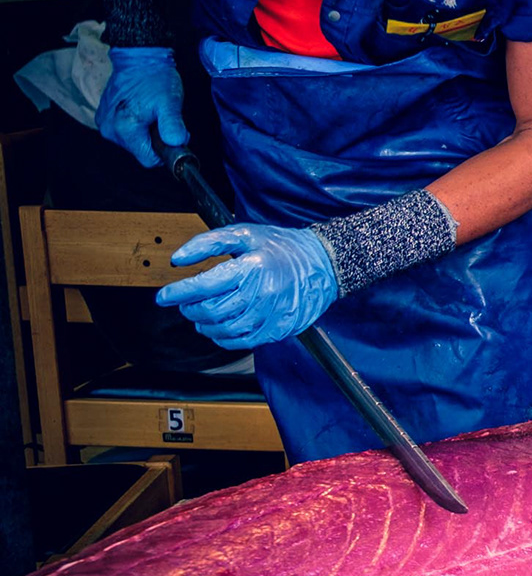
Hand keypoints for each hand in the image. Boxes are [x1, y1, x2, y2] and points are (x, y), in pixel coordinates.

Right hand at [97, 47, 187, 167]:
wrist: (139, 58)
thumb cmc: (155, 79)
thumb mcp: (170, 102)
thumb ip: (173, 125)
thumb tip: (176, 143)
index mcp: (125, 129)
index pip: (149, 160)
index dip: (165, 150)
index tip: (171, 132)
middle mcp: (110, 130)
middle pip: (141, 151)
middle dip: (155, 139)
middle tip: (162, 117)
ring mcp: (105, 124)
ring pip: (134, 142)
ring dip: (146, 132)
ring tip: (151, 111)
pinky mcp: (103, 118)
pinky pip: (124, 131)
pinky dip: (135, 125)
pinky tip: (140, 109)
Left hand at [155, 224, 339, 348]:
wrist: (324, 264)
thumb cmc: (282, 247)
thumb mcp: (245, 233)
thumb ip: (207, 242)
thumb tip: (177, 259)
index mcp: (250, 268)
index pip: (202, 286)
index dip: (177, 294)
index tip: (163, 297)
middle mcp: (260, 294)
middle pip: (209, 311)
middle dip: (188, 308)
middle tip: (185, 303)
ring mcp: (270, 314)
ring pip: (222, 329)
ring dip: (204, 324)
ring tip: (201, 315)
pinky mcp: (278, 329)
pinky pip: (241, 341)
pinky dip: (223, 338)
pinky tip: (219, 328)